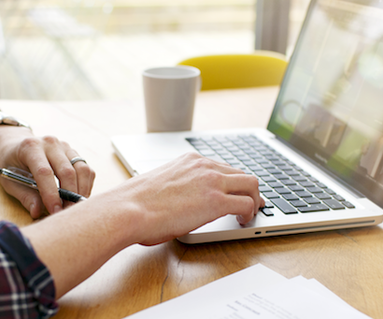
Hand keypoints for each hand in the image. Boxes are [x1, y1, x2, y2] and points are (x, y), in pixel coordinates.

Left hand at [0, 125, 95, 217]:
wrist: (14, 144)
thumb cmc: (10, 163)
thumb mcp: (9, 180)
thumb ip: (25, 196)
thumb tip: (37, 212)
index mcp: (30, 147)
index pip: (44, 172)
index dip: (51, 194)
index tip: (55, 212)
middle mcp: (50, 143)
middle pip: (67, 171)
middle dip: (69, 196)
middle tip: (67, 214)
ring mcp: (64, 146)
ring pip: (82, 169)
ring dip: (81, 191)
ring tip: (75, 208)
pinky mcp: (73, 152)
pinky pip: (86, 169)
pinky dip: (86, 185)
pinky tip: (78, 197)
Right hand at [21, 152, 263, 296]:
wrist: (128, 210)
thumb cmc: (136, 203)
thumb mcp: (161, 184)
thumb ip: (178, 186)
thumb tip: (181, 202)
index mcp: (190, 160)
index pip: (223, 167)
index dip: (233, 182)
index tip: (235, 192)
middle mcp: (204, 166)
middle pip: (242, 173)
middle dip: (249, 189)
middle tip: (251, 204)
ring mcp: (212, 181)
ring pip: (251, 184)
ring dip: (254, 200)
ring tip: (249, 214)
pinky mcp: (216, 201)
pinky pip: (247, 203)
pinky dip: (250, 213)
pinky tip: (243, 221)